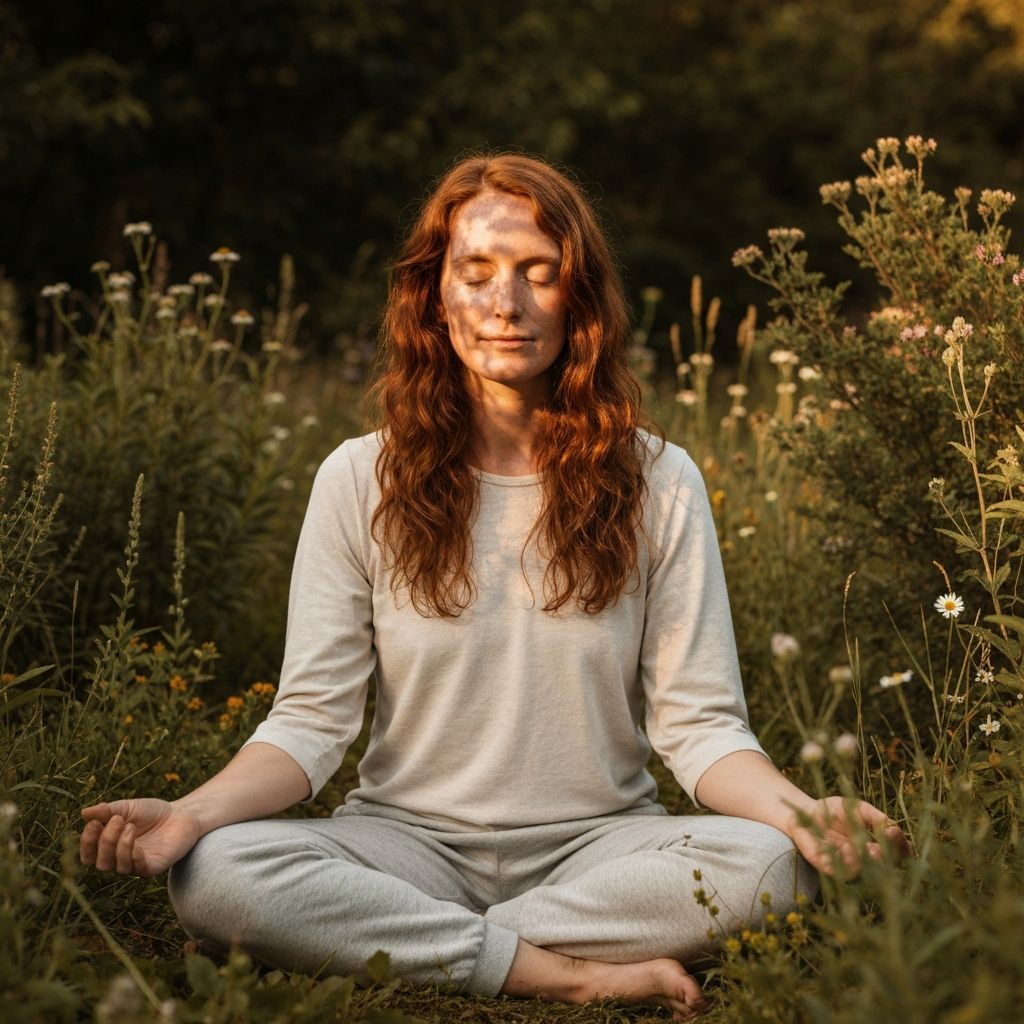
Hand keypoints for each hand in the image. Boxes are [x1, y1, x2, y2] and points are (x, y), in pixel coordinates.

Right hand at [79, 799, 202, 878]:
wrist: (181, 814)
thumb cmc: (152, 812)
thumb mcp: (127, 807)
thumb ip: (106, 811)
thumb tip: (84, 813)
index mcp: (109, 847)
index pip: (88, 854)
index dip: (87, 841)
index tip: (95, 822)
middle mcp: (120, 860)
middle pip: (101, 863)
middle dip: (105, 841)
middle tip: (118, 820)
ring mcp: (136, 865)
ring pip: (117, 867)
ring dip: (120, 846)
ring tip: (131, 826)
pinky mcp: (153, 867)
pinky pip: (139, 870)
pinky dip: (134, 857)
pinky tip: (138, 844)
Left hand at [787, 796, 911, 876]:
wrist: (804, 810)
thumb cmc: (833, 810)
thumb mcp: (859, 809)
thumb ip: (876, 818)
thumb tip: (895, 829)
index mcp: (872, 849)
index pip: (894, 854)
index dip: (901, 848)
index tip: (896, 833)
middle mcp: (860, 860)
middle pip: (881, 867)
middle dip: (885, 857)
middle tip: (884, 845)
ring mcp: (842, 864)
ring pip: (860, 871)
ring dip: (867, 861)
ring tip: (870, 848)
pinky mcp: (824, 865)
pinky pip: (837, 870)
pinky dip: (845, 862)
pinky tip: (848, 848)